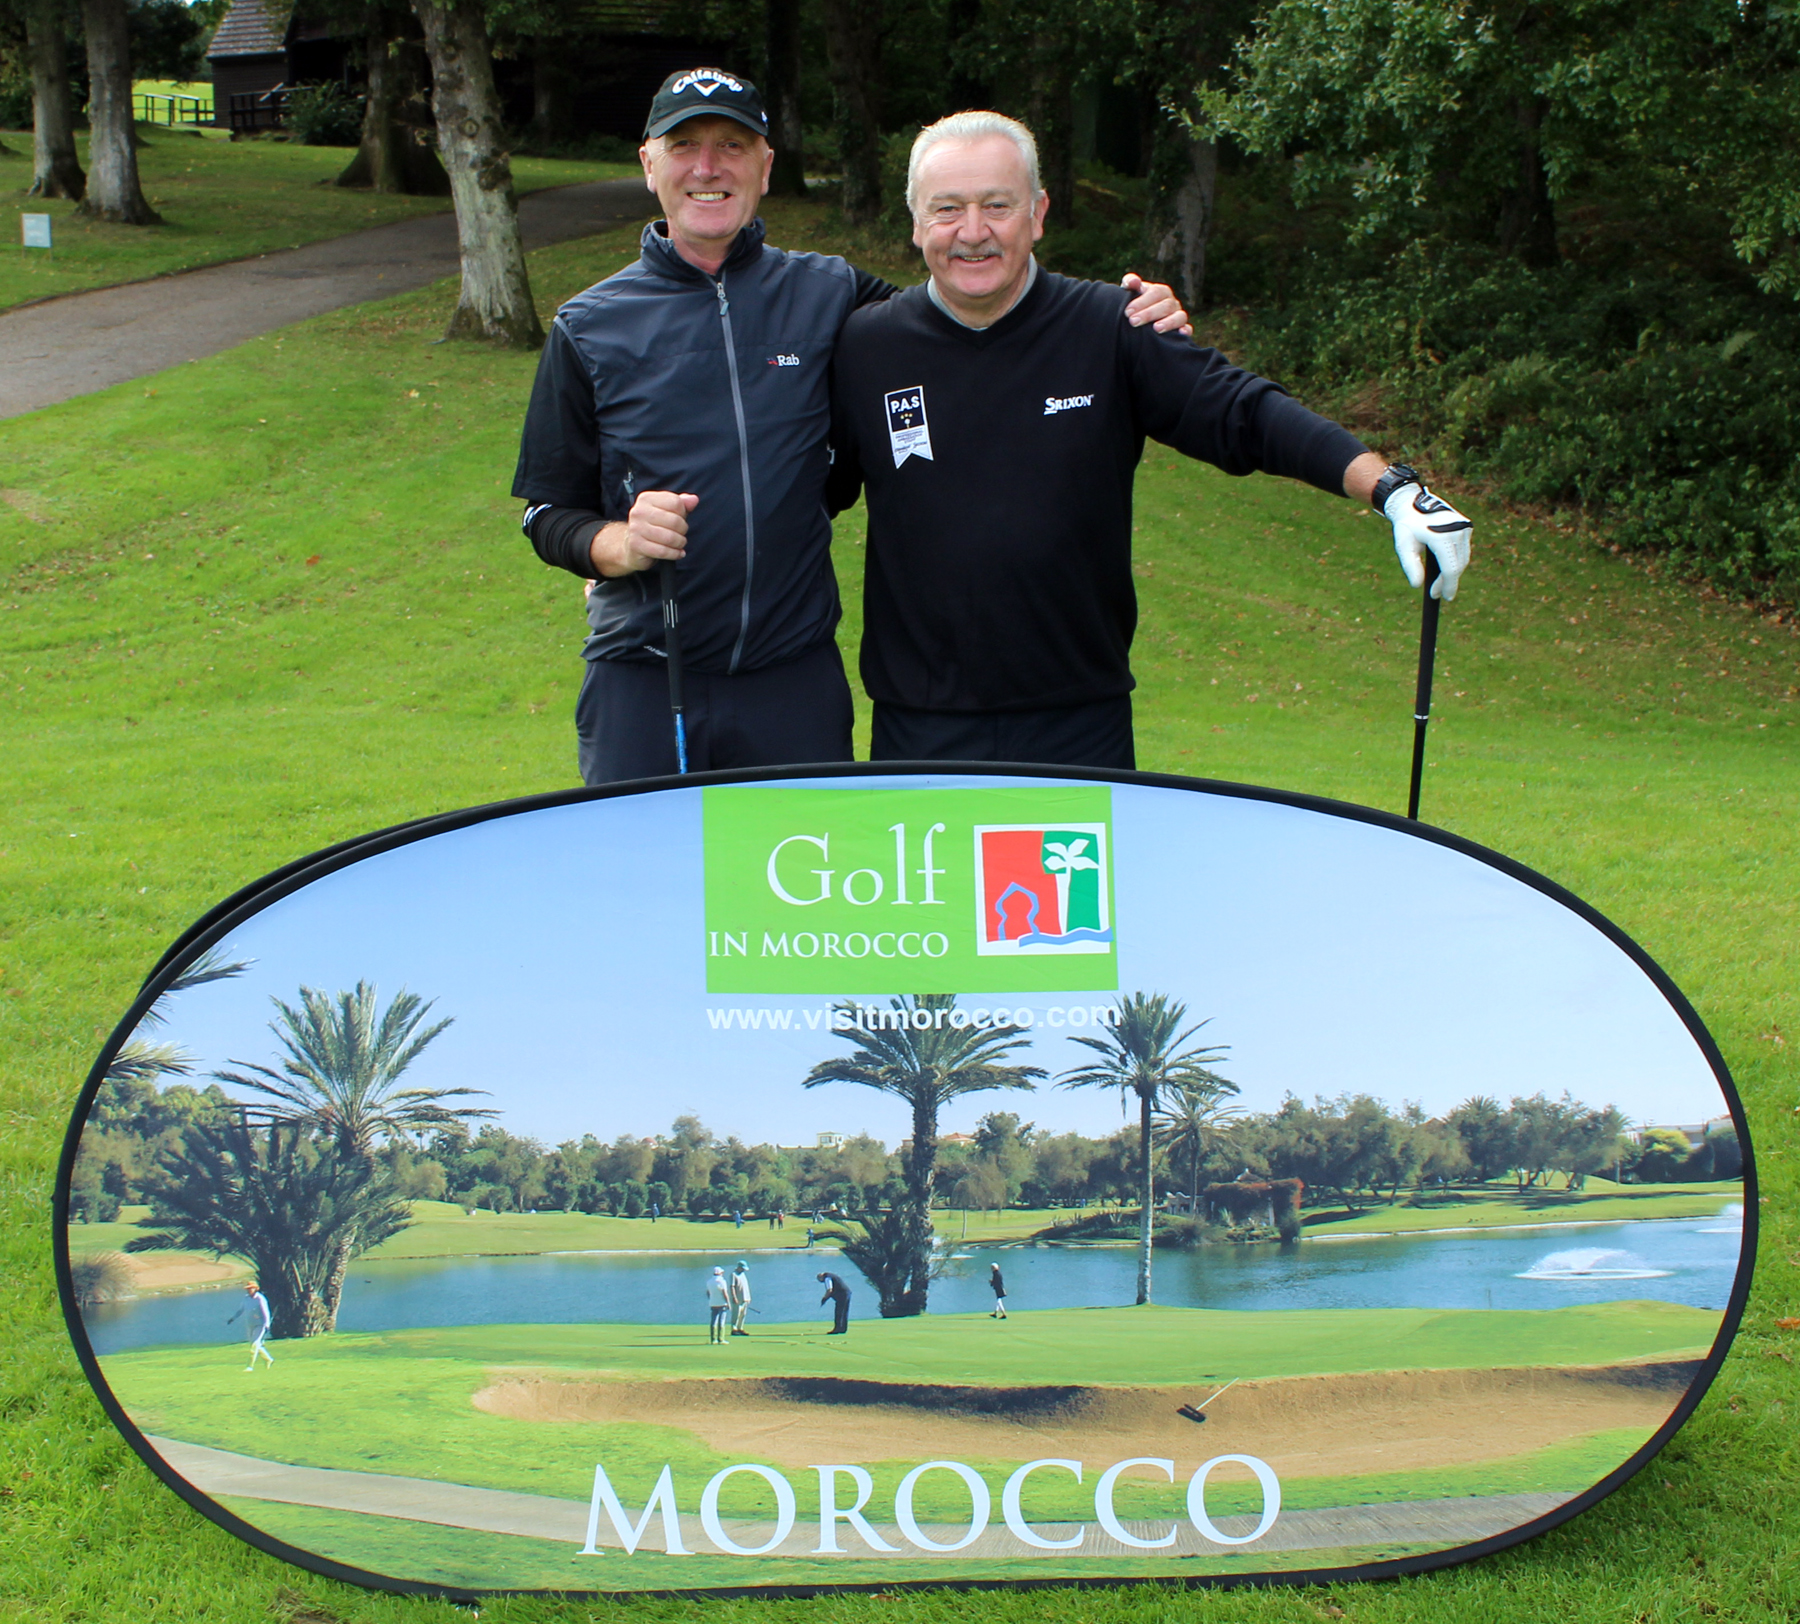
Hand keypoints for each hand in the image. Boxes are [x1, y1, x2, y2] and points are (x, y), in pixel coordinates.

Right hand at [589, 490, 697, 576]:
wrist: (632, 546)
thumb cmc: (653, 526)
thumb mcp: (667, 511)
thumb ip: (682, 503)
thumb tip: (693, 500)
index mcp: (646, 499)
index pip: (675, 502)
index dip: (683, 513)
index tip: (680, 519)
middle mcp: (639, 511)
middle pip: (674, 521)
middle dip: (683, 530)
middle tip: (681, 534)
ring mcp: (636, 528)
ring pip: (669, 538)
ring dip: (680, 543)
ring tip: (679, 544)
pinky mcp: (636, 545)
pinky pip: (663, 551)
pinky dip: (675, 554)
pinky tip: (678, 553)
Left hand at [1120, 273, 1192, 336]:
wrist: (1139, 321)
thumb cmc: (1134, 306)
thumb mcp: (1130, 293)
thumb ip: (1130, 282)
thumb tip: (1133, 282)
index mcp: (1161, 292)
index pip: (1155, 292)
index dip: (1142, 302)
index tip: (1128, 312)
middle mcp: (1171, 302)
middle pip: (1166, 305)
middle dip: (1149, 314)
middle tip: (1133, 321)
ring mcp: (1178, 316)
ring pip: (1179, 316)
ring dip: (1169, 322)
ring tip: (1156, 328)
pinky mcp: (1183, 329)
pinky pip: (1188, 329)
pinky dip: (1186, 330)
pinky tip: (1181, 333)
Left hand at [1385, 481, 1472, 600]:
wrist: (1412, 502)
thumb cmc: (1406, 525)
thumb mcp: (1404, 546)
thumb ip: (1410, 566)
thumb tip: (1417, 585)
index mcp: (1441, 536)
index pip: (1450, 568)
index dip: (1447, 585)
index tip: (1442, 597)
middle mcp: (1457, 530)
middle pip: (1458, 565)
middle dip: (1448, 581)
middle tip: (1437, 593)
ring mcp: (1464, 527)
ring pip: (1463, 558)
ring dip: (1453, 572)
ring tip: (1440, 583)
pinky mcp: (1466, 525)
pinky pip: (1464, 549)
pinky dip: (1456, 560)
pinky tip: (1446, 568)